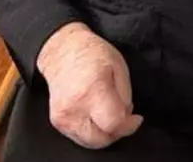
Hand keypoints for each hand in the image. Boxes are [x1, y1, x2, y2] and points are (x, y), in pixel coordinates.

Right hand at [36, 23, 142, 149]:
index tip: (136, 119)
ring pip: (90, 142)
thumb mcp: (120, 67)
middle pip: (101, 139)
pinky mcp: (57, 121)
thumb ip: (126, 96)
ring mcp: (63, 116)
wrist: (62, 51)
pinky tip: (96, 116)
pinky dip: (92, 131)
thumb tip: (126, 117)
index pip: (113, 124)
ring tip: (108, 115)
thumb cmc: (92, 54)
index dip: (129, 126)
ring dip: (104, 134)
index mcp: (93, 89)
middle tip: (123, 119)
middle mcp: (75, 106)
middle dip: (117, 132)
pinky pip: (79, 137)